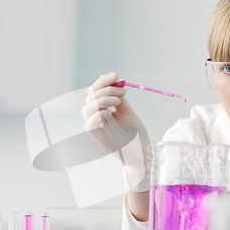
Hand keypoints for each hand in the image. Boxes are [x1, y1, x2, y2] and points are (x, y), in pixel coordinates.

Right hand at [82, 72, 150, 191]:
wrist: (142, 153)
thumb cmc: (135, 135)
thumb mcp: (127, 112)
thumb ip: (119, 98)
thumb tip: (115, 81)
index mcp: (103, 110)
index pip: (95, 91)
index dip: (103, 81)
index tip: (116, 75)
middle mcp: (98, 118)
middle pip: (90, 97)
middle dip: (105, 88)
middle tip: (122, 92)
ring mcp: (97, 128)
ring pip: (87, 108)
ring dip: (102, 100)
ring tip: (118, 102)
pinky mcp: (99, 138)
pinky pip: (89, 124)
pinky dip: (97, 115)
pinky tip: (110, 113)